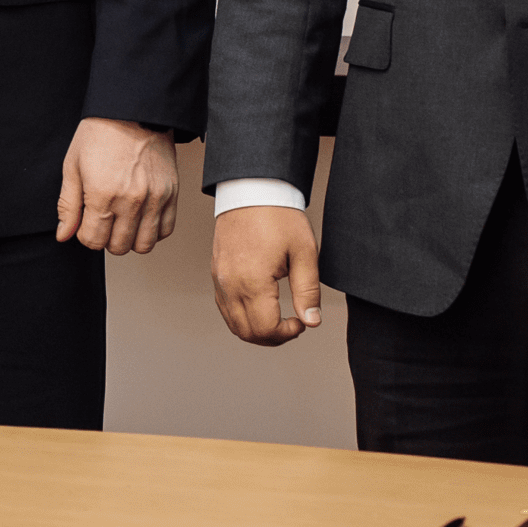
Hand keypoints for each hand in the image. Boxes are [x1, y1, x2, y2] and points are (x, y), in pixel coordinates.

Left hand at [55, 118, 177, 253]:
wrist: (134, 109)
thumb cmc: (101, 133)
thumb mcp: (73, 166)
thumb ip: (68, 205)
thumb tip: (65, 234)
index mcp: (102, 194)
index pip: (93, 241)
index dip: (86, 235)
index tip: (87, 221)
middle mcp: (131, 200)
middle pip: (118, 246)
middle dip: (107, 238)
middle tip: (104, 220)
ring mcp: (155, 198)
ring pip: (144, 244)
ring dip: (131, 238)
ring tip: (124, 221)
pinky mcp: (171, 192)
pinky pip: (166, 229)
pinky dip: (153, 230)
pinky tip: (142, 217)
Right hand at [211, 205, 321, 345]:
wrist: (251, 189)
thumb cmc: (278, 215)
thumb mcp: (303, 252)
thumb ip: (308, 291)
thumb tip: (311, 321)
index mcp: (253, 281)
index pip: (266, 329)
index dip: (287, 333)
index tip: (301, 322)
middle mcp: (230, 284)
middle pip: (247, 333)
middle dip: (273, 337)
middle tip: (293, 324)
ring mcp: (219, 280)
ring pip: (233, 324)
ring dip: (256, 330)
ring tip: (278, 318)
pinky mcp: (216, 273)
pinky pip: (224, 308)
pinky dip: (241, 317)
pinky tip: (260, 308)